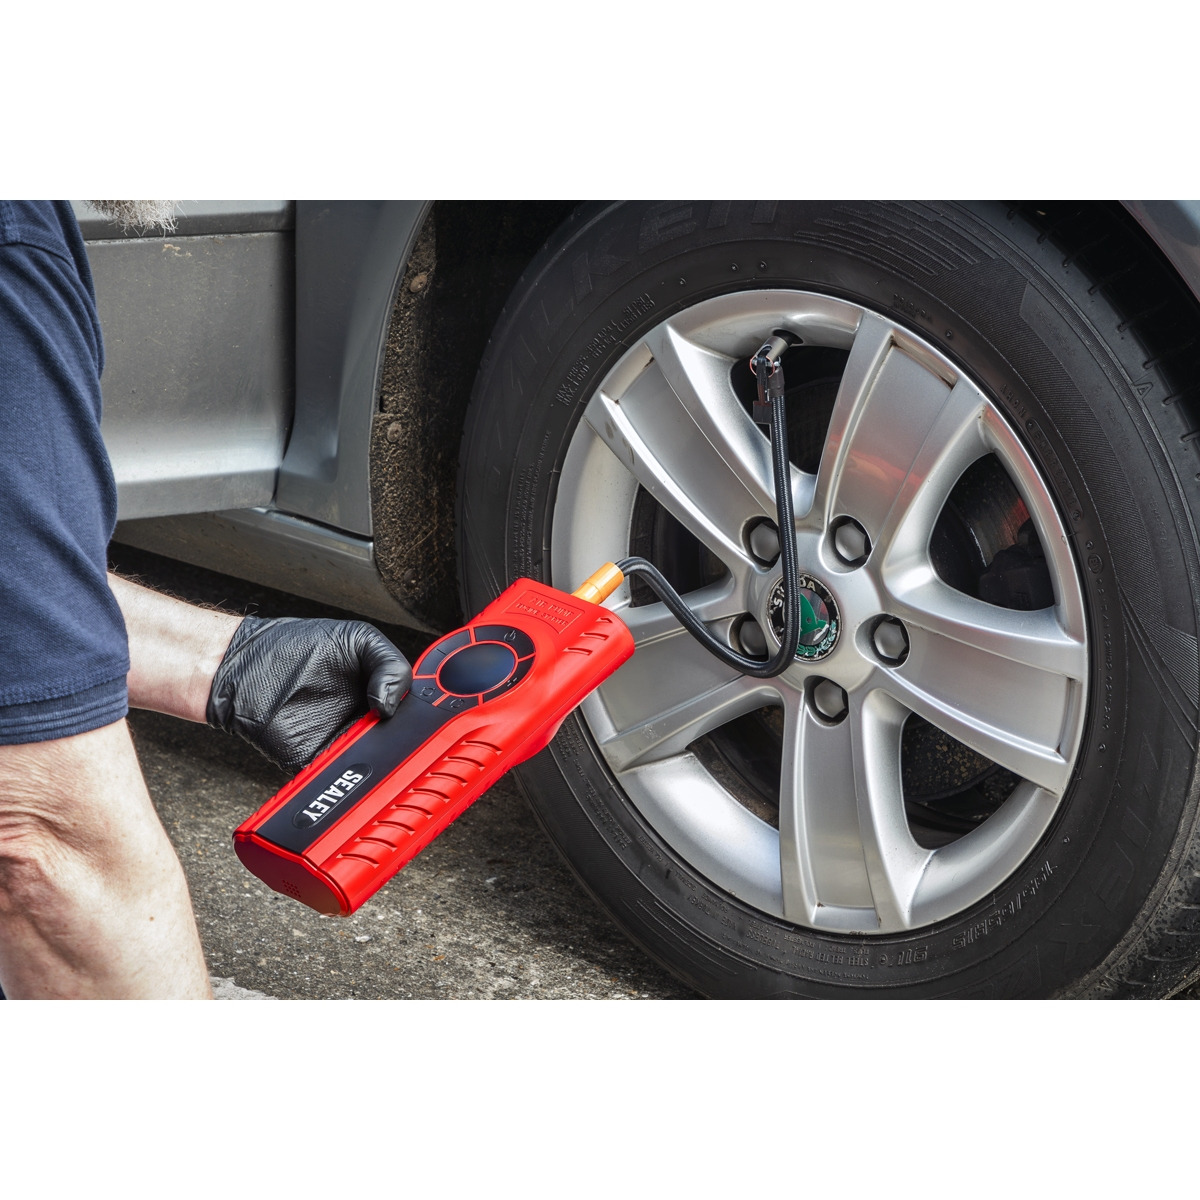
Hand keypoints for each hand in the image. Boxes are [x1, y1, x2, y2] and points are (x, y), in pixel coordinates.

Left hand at [206, 617, 411, 772]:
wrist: (245, 665)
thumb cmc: (296, 646)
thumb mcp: (359, 638)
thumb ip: (390, 664)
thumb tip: (392, 703)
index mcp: (382, 695)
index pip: (413, 715)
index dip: (424, 720)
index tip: (424, 716)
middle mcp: (364, 722)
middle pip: (396, 744)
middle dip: (402, 743)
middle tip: (393, 725)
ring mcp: (341, 743)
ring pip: (370, 764)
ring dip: (375, 758)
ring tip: (367, 733)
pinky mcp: (315, 761)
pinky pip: (337, 776)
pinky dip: (344, 774)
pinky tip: (347, 754)